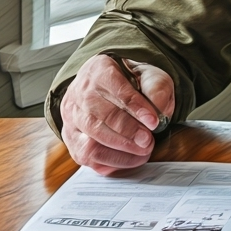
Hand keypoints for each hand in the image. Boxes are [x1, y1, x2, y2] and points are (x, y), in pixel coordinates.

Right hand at [59, 55, 174, 175]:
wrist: (111, 90)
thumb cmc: (133, 84)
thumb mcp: (150, 77)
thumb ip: (157, 89)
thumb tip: (158, 111)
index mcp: (98, 69)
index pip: (115, 88)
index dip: (135, 106)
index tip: (154, 121)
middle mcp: (79, 93)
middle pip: (101, 116)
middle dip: (128, 131)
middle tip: (148, 140)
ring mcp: (72, 117)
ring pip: (91, 139)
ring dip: (120, 150)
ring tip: (143, 150)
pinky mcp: (72, 138)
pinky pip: (88, 156)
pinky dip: (112, 161)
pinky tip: (132, 158)